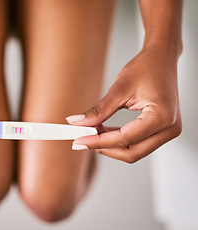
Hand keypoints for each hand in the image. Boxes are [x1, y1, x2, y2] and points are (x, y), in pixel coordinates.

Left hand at [66, 47, 181, 162]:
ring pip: (135, 152)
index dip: (99, 141)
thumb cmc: (147, 67)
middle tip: (82, 140)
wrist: (162, 59)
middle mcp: (170, 128)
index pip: (125, 138)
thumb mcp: (119, 88)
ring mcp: (168, 132)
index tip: (79, 140)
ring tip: (91, 133)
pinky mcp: (163, 131)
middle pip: (132, 152)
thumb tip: (77, 124)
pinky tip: (103, 132)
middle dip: (104, 148)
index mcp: (162, 116)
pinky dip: (119, 141)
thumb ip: (99, 110)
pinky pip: (138, 144)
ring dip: (111, 146)